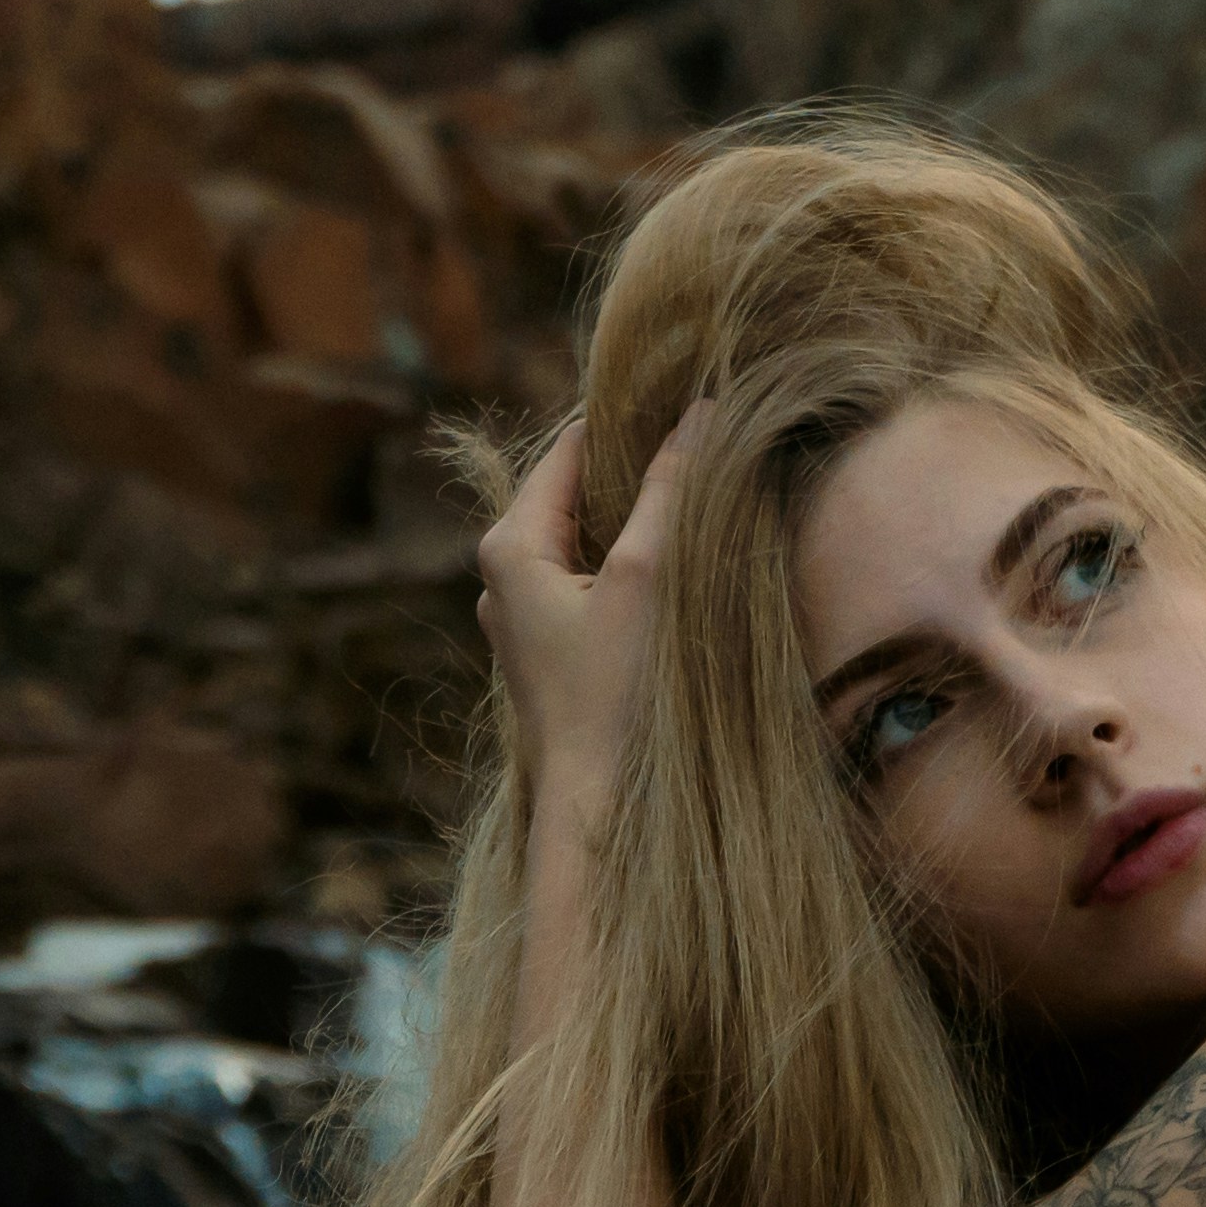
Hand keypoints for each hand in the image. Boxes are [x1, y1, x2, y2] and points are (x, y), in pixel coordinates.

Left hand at [475, 396, 724, 832]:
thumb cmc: (616, 695)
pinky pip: (586, 583)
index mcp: (510, 543)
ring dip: (634, 521)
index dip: (629, 418)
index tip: (688, 400)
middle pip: (575, 490)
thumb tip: (699, 413)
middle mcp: (500, 575)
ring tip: (697, 504)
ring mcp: (520, 617)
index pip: (570, 445)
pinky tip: (672, 573)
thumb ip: (669, 491)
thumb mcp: (646, 578)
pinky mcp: (546, 653)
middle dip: (635, 469)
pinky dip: (625, 566)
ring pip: (583, 539)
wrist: (597, 807)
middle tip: (704, 448)